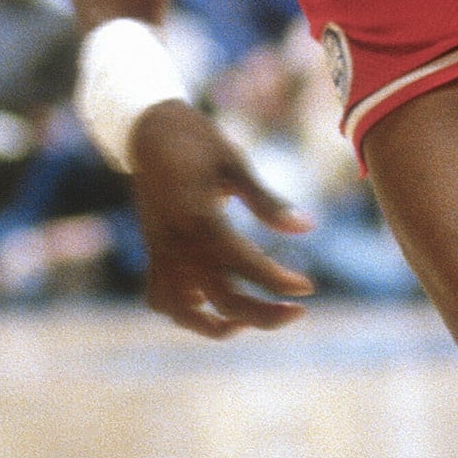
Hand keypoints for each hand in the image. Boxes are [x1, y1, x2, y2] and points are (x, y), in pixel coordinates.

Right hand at [128, 100, 314, 338]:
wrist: (149, 131)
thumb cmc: (198, 142)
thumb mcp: (234, 163)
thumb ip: (267, 201)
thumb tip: (309, 227)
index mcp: (200, 219)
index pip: (244, 265)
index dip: (278, 282)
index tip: (307, 288)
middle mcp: (177, 244)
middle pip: (221, 300)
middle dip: (264, 314)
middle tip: (298, 312)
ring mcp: (160, 253)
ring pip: (186, 312)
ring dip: (221, 325)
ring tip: (254, 321)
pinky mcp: (152, 254)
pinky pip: (161, 300)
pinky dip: (187, 314)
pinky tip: (215, 309)